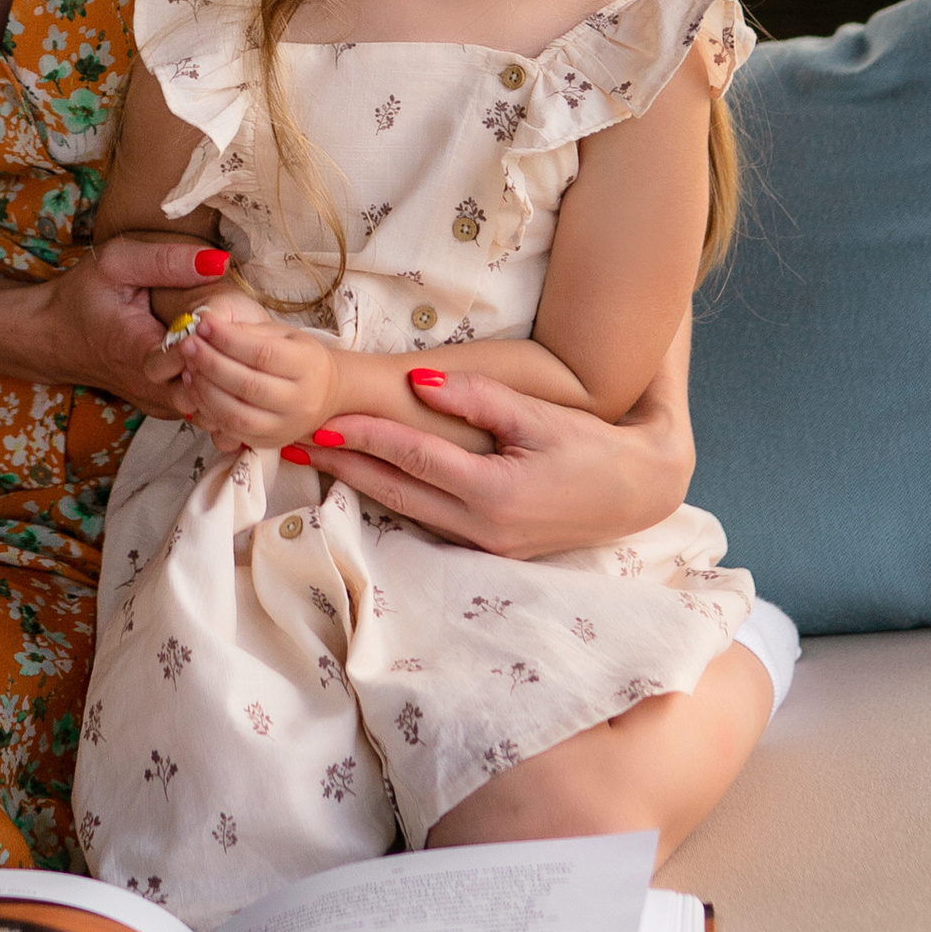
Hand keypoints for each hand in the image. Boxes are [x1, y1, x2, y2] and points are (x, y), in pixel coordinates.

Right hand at [36, 238, 231, 418]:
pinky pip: (201, 406)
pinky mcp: (163, 408)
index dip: (215, 340)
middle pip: (211, 389)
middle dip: (230, 359)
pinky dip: (215, 384)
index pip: (194, 361)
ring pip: (211, 403)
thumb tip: (219, 261)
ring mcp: (158, 404)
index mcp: (140, 353)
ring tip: (232, 341)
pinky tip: (219, 356)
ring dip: (226, 372)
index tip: (222, 316)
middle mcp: (152, 388)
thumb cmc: (82, 297)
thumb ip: (168, 261)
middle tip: (239, 329)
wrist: (52, 337)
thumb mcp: (117, 264)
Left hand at [178, 295, 338, 452]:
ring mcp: (285, 426)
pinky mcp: (269, 443)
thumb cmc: (298, 357)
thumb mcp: (283, 334)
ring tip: (188, 368)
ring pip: (237, 415)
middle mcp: (300, 400)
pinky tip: (196, 390)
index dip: (228, 339)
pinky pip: (233, 432)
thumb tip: (210, 327)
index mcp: (307, 365)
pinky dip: (209, 411)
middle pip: (248, 385)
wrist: (325, 393)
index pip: (262, 354)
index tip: (204, 325)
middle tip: (188, 345)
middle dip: (211, 363)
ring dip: (205, 391)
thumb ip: (249, 331)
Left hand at [309, 353, 695, 558]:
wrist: (637, 492)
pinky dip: (393, 499)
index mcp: (494, 492)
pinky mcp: (489, 547)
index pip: (412, 458)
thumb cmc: (592, 446)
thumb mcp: (540, 414)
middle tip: (293, 447)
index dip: (364, 438)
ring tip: (318, 461)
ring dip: (359, 486)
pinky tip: (367, 482)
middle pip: (395, 493)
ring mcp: (485, 545)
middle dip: (341, 468)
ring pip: (406, 511)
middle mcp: (483, 527)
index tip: (323, 421)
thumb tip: (419, 383)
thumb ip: (478, 399)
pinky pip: (428, 521)